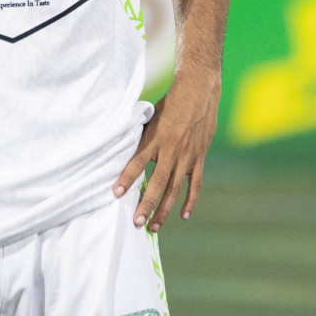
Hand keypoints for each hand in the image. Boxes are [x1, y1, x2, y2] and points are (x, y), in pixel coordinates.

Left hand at [113, 70, 220, 231]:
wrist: (198, 90)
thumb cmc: (170, 102)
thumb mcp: (151, 116)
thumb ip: (142, 136)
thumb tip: (124, 150)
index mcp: (156, 138)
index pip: (138, 162)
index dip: (127, 178)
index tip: (116, 193)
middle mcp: (172, 150)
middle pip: (157, 183)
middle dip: (146, 204)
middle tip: (137, 222)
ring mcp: (188, 156)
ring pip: (175, 189)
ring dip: (164, 209)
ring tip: (154, 226)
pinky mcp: (200, 157)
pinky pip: (195, 184)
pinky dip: (190, 201)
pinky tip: (184, 215)